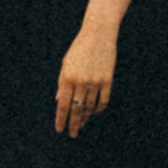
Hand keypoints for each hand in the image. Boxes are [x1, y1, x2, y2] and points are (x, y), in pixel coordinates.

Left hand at [55, 24, 116, 139]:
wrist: (98, 34)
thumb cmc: (79, 48)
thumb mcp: (66, 63)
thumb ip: (62, 83)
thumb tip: (60, 101)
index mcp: (67, 77)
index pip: (63, 105)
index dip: (61, 119)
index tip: (60, 130)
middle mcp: (81, 82)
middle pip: (76, 110)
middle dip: (73, 124)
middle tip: (72, 134)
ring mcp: (95, 82)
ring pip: (90, 107)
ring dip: (85, 118)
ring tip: (81, 125)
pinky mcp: (107, 81)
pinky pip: (103, 101)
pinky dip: (98, 109)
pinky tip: (93, 113)